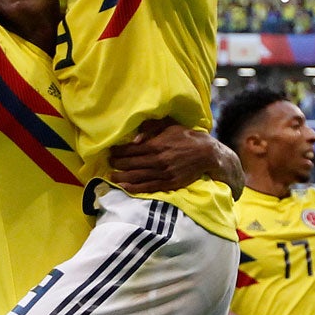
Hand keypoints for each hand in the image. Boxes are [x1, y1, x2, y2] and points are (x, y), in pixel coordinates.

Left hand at [108, 118, 222, 193]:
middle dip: (117, 164)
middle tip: (108, 163)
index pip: (131, 150)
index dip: (118, 151)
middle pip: (131, 164)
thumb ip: (151, 129)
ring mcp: (163, 173)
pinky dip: (134, 188)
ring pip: (137, 177)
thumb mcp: (169, 125)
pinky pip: (148, 187)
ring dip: (122, 177)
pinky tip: (124, 188)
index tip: (110, 152)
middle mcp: (158, 160)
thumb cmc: (186, 137)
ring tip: (111, 176)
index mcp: (156, 145)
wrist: (206, 154)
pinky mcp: (169, 183)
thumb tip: (135, 139)